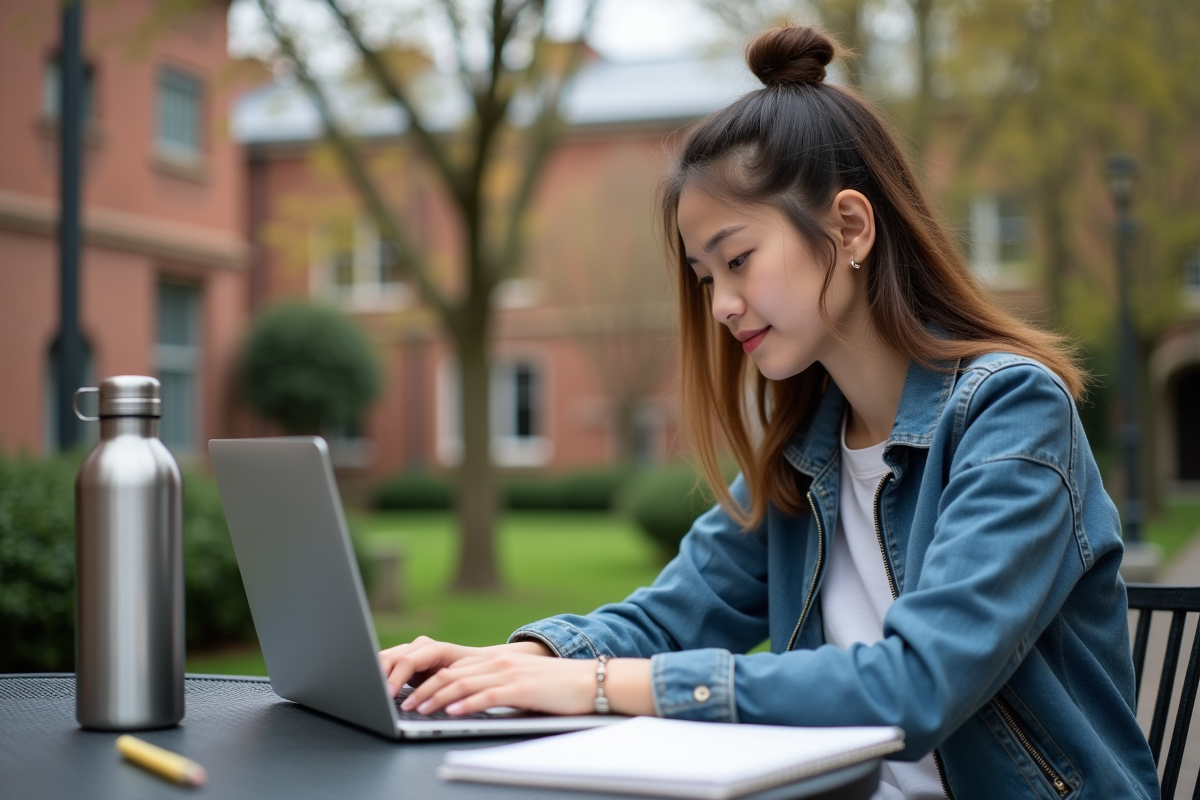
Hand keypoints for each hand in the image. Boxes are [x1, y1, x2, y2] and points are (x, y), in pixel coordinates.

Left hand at [378, 636, 551, 698]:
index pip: (453, 667)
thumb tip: (468, 698)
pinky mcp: (520, 688)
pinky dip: (466, 703)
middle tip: (407, 703)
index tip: (411, 693)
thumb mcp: (519, 679)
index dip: (428, 680)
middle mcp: (498, 662)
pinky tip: (452, 711)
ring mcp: (509, 673)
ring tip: (420, 708)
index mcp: (496, 659)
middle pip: (451, 673)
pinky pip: (486, 695)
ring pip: (463, 683)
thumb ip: (494, 683)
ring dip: (437, 697)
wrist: (589, 681)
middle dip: (425, 689)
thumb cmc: (555, 686)